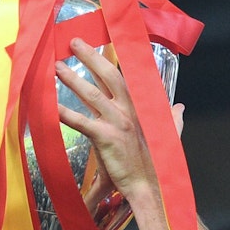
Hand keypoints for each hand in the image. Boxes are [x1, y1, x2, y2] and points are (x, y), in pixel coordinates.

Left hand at [56, 38, 183, 199]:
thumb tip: (179, 107)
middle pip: (109, 76)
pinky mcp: (106, 138)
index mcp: (141, 108)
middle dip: (90, 57)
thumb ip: (173, 118)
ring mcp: (117, 122)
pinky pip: (80, 121)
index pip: (124, 78)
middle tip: (74, 42)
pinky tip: (50, 105)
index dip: (110, 61)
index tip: (100, 45)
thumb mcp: (169, 136)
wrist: (152, 186)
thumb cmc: (158, 164)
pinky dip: (64, 113)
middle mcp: (129, 111)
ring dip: (73, 79)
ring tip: (56, 67)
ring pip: (92, 94)